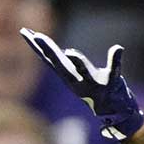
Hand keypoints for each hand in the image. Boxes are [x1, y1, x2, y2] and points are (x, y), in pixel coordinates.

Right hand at [19, 28, 143, 138]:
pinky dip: (115, 58)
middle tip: (37, 36)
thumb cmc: (91, 89)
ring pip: (84, 70)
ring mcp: (94, 83)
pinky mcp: (111, 84)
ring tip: (70, 53)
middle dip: (49, 51)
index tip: (25, 32)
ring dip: (77, 61)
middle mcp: (77, 81)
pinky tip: (118, 48)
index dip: (37, 46)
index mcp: (68, 76)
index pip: (49, 59)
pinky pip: (114, 69)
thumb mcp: (72, 74)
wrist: (114, 111)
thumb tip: (41, 40)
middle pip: (60, 64)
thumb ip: (59, 59)